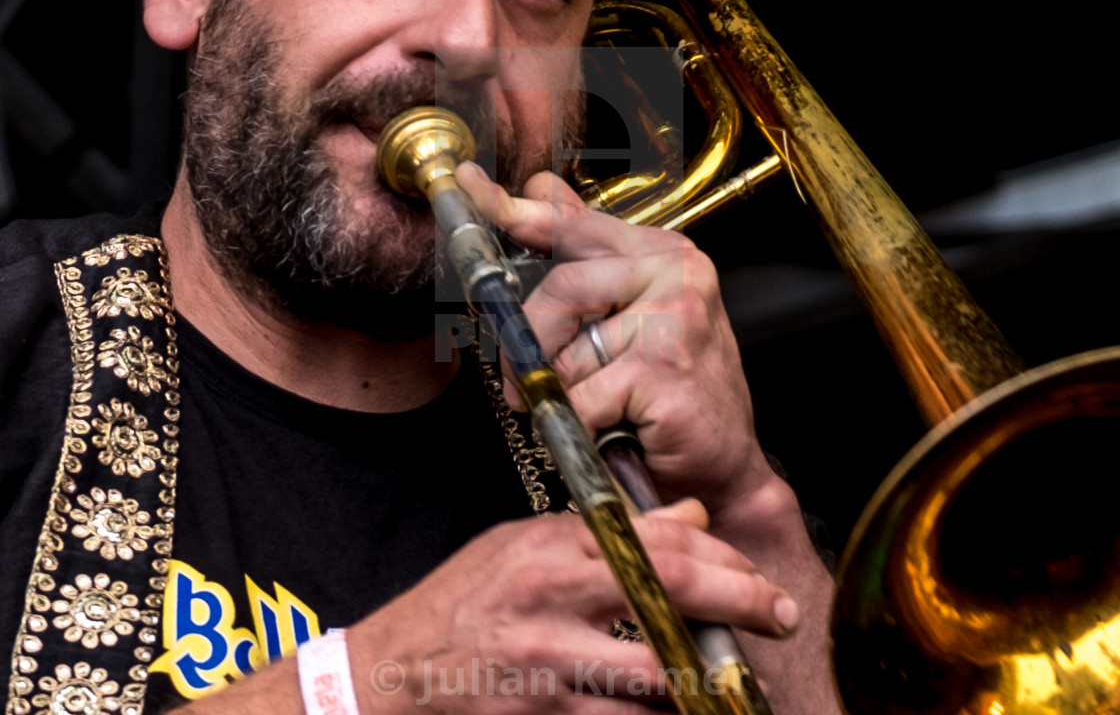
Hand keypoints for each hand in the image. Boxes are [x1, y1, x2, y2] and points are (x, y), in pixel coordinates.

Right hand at [348, 501, 796, 712]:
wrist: (394, 677)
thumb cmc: (462, 602)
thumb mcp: (526, 545)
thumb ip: (606, 533)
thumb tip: (691, 520)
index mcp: (551, 549)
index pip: (657, 542)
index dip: (721, 558)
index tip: (756, 573)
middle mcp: (553, 602)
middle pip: (669, 597)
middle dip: (739, 605)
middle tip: (782, 614)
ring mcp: (550, 668)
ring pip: (659, 677)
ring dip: (708, 676)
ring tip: (737, 675)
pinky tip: (678, 707)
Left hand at [456, 163, 772, 521]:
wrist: (726, 470)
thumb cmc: (673, 396)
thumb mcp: (631, 318)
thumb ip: (588, 264)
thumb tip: (538, 194)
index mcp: (661, 253)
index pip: (574, 221)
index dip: (517, 210)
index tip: (472, 186)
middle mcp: (676, 272)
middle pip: (561, 285)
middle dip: (530, 341)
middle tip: (521, 379)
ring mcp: (676, 317)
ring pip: (566, 347)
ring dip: (561, 392)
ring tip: (589, 410)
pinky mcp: (665, 368)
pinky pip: (583, 396)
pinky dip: (581, 424)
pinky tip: (610, 429)